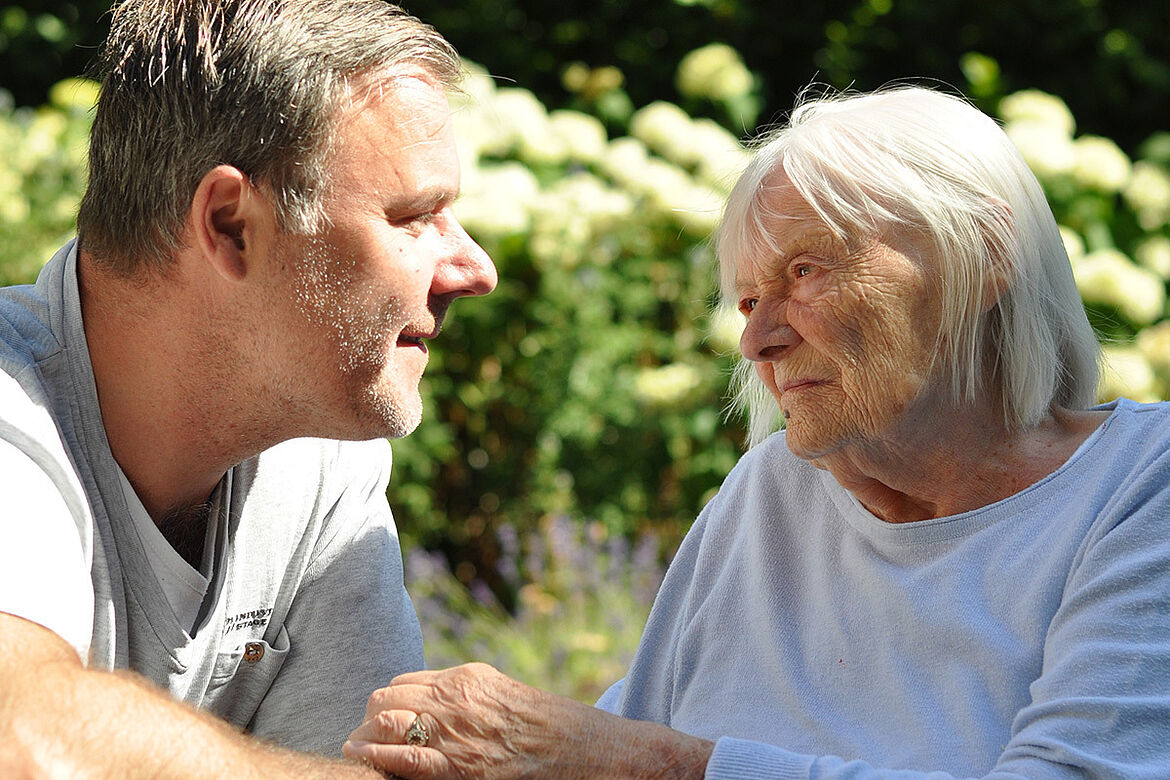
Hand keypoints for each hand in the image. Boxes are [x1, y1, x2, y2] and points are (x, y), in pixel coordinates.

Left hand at [342, 662, 711, 779]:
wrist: (589, 752)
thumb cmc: (553, 728)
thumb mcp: (507, 696)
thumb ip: (472, 696)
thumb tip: (440, 702)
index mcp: (468, 678)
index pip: (405, 682)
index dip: (390, 702)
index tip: (383, 717)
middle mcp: (456, 699)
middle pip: (386, 697)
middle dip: (371, 716)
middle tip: (364, 735)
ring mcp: (455, 733)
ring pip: (383, 722)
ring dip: (366, 736)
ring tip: (357, 749)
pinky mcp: (459, 768)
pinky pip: (400, 760)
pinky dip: (376, 759)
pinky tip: (365, 762)